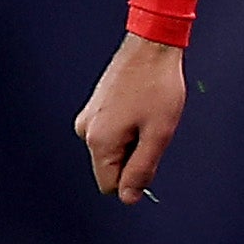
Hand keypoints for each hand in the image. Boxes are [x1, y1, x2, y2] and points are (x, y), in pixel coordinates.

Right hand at [75, 33, 187, 202]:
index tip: (151, 153)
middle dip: (134, 156)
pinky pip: (112, 131)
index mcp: (99, 141)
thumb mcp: (158, 135)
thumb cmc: (158, 87)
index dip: (134, 178)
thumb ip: (141, 170)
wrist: (151, 46)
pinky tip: (141, 106)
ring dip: (133, 140)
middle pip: (111, 167)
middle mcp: (85, 130)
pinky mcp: (95, 107)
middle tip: (152, 128)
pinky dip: (128, 126)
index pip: (110, 185)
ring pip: (113, 148)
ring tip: (147, 114)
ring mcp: (88, 116)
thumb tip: (128, 198)